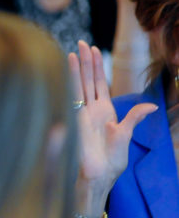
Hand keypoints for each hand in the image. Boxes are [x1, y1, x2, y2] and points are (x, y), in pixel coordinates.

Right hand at [69, 41, 155, 188]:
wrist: (98, 175)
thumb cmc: (111, 161)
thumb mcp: (125, 136)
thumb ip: (134, 118)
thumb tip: (150, 105)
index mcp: (105, 111)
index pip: (99, 84)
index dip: (97, 67)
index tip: (93, 50)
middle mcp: (91, 109)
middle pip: (88, 80)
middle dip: (86, 61)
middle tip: (82, 42)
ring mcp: (81, 113)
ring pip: (79, 85)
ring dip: (77, 68)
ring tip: (75, 50)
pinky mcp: (76, 119)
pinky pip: (72, 97)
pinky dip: (70, 83)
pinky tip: (67, 71)